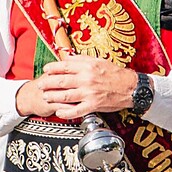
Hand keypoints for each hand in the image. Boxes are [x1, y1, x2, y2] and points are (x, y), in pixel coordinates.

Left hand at [16, 57, 136, 118]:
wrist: (131, 88)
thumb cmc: (116, 74)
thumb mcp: (99, 61)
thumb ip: (83, 59)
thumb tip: (68, 58)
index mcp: (88, 67)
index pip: (64, 66)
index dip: (52, 68)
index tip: (46, 70)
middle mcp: (87, 79)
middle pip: (61, 81)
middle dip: (48, 83)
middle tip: (40, 85)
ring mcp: (89, 93)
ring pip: (65, 96)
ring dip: (53, 97)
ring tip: (46, 97)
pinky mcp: (93, 105)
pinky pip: (76, 111)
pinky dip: (65, 113)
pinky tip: (59, 112)